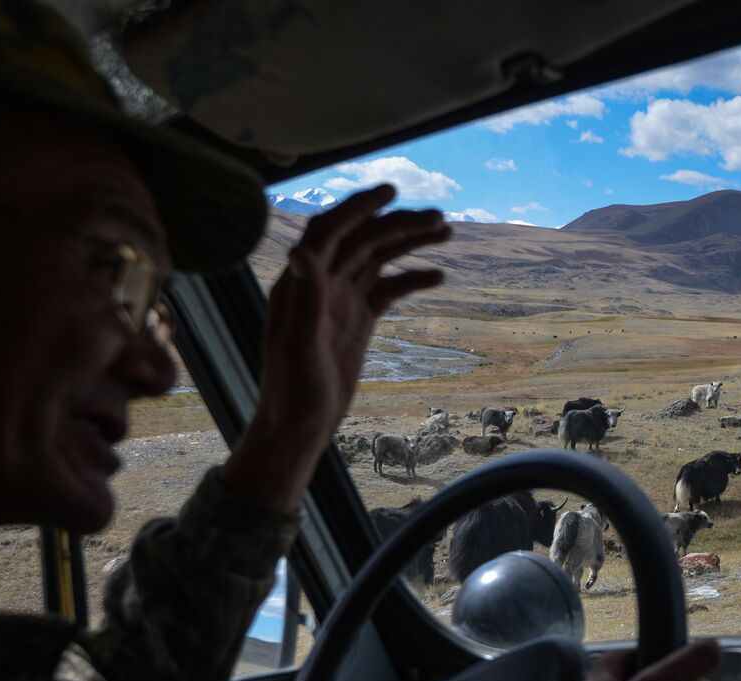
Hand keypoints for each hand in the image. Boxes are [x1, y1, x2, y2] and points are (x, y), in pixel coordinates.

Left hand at [222, 185, 450, 508]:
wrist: (299, 427)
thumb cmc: (293, 393)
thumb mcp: (299, 348)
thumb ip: (305, 299)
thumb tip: (302, 251)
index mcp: (301, 284)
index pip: (330, 232)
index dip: (358, 208)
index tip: (392, 192)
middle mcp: (320, 285)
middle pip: (362, 240)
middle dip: (398, 224)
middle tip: (439, 217)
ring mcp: (340, 301)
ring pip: (377, 259)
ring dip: (409, 242)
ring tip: (447, 231)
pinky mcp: (356, 320)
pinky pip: (387, 289)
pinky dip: (411, 278)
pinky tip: (439, 275)